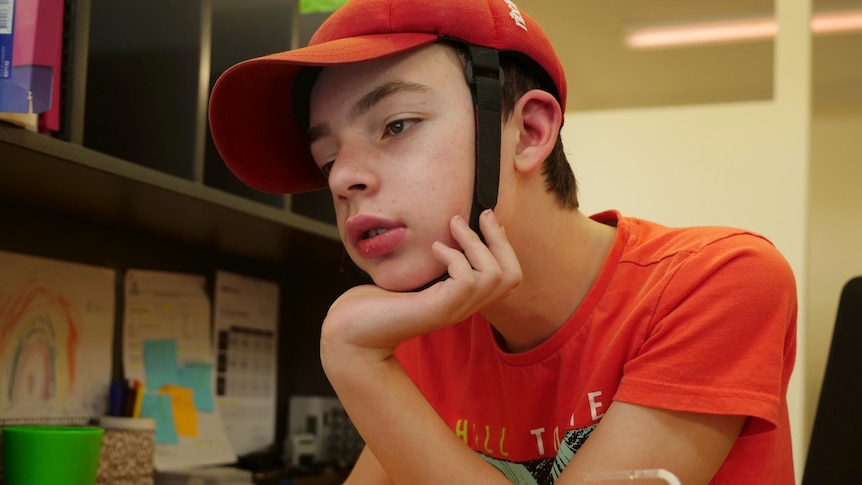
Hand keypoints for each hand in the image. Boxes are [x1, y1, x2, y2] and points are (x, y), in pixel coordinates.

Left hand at [321, 209, 521, 360]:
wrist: (350, 333)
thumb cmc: (373, 303)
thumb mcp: (410, 275)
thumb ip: (430, 259)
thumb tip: (440, 226)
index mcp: (462, 298)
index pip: (509, 275)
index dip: (504, 244)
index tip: (486, 218)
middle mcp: (463, 307)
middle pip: (512, 275)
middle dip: (500, 240)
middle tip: (479, 215)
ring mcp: (452, 310)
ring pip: (494, 276)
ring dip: (476, 244)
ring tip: (452, 226)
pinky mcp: (436, 310)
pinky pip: (466, 281)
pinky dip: (454, 257)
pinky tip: (434, 248)